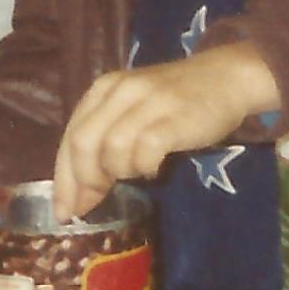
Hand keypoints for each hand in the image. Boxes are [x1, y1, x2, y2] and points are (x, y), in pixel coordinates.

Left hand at [51, 44, 278, 219]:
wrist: (225, 78)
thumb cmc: (173, 101)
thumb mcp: (131, 110)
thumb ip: (103, 142)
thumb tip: (78, 196)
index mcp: (103, 89)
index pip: (71, 137)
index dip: (64, 179)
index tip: (63, 211)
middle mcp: (121, 91)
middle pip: (84, 144)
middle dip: (85, 181)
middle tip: (95, 200)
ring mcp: (148, 102)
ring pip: (112, 150)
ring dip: (119, 171)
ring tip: (136, 171)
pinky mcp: (174, 117)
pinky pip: (146, 151)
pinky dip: (145, 167)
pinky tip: (154, 168)